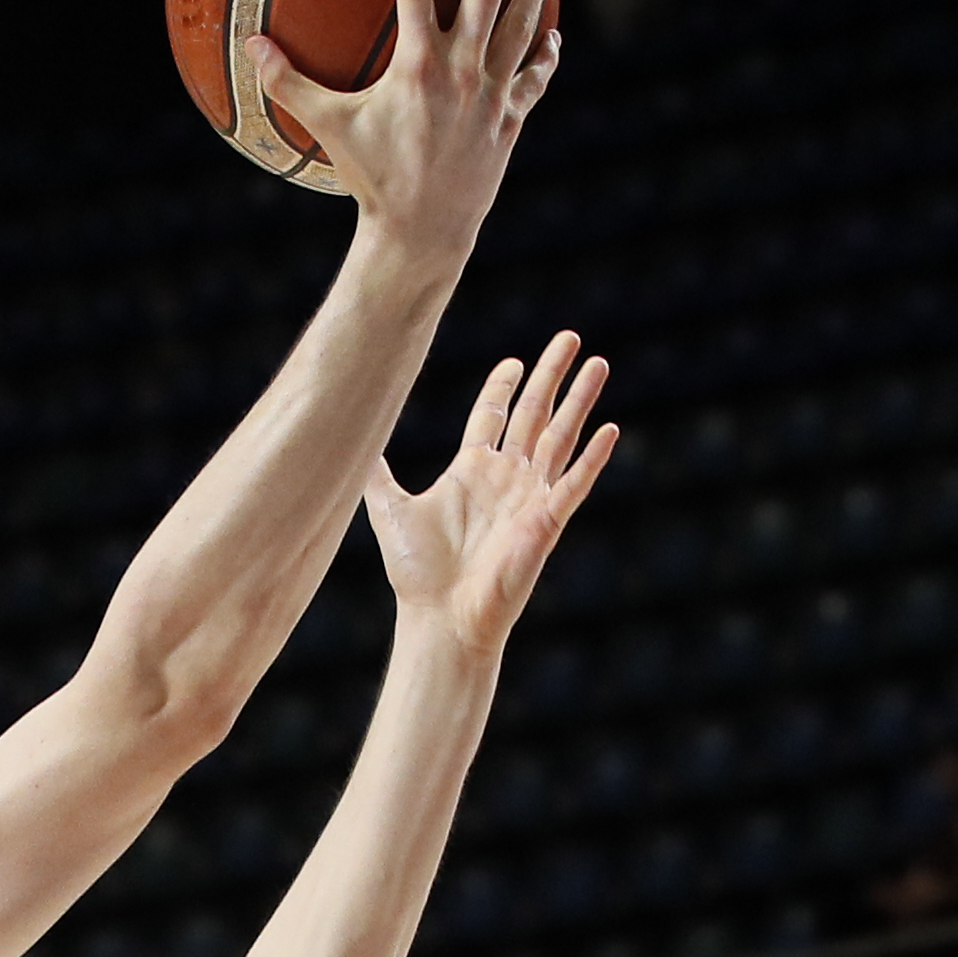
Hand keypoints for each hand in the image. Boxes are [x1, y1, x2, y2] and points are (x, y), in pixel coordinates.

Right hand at [248, 0, 556, 273]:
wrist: (422, 232)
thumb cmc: (372, 180)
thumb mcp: (328, 129)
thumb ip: (288, 84)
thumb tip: (250, 45)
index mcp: (419, 65)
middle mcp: (463, 71)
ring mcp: (492, 94)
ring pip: (521, 25)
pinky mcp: (510, 120)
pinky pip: (534, 79)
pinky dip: (544, 55)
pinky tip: (551, 36)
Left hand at [362, 331, 617, 655]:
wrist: (440, 618)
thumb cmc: (418, 573)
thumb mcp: (389, 507)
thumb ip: (375, 471)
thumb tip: (346, 436)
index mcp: (472, 471)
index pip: (493, 417)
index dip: (502, 388)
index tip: (513, 362)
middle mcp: (505, 479)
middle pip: (533, 415)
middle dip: (551, 376)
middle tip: (569, 338)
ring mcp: (529, 499)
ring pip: (559, 438)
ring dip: (579, 401)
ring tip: (598, 363)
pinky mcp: (545, 523)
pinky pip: (574, 485)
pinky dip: (592, 459)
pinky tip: (611, 429)